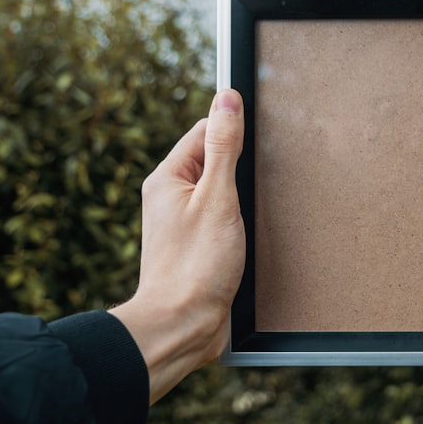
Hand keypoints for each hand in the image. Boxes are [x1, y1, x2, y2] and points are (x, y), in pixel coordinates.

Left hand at [110, 89, 244, 403]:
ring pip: (220, 192)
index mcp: (167, 178)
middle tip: (254, 186)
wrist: (182, 325)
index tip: (255, 144)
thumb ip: (224, 146)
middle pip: (213, 160)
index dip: (231, 132)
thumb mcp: (218, 197)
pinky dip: (238, 221)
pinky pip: (221, 219)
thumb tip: (227, 98)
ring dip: (240, 198)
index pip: (203, 131)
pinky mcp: (196, 247)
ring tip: (248, 215)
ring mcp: (182, 223)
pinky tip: (247, 235)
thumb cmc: (196, 265)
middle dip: (239, 167)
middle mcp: (170, 197)